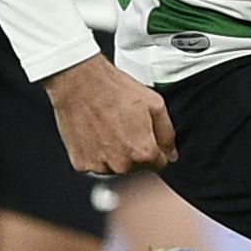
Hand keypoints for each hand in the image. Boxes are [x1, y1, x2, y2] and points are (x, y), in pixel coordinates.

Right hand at [45, 53, 176, 175]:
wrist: (80, 83)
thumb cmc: (114, 90)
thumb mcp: (154, 104)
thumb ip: (167, 134)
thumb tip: (171, 153)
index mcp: (143, 152)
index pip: (159, 164)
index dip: (155, 148)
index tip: (144, 135)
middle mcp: (121, 164)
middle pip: (136, 167)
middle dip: (134, 151)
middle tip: (124, 126)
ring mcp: (100, 166)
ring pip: (115, 167)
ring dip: (114, 153)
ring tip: (108, 128)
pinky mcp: (81, 163)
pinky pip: (95, 164)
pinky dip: (95, 153)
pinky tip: (94, 133)